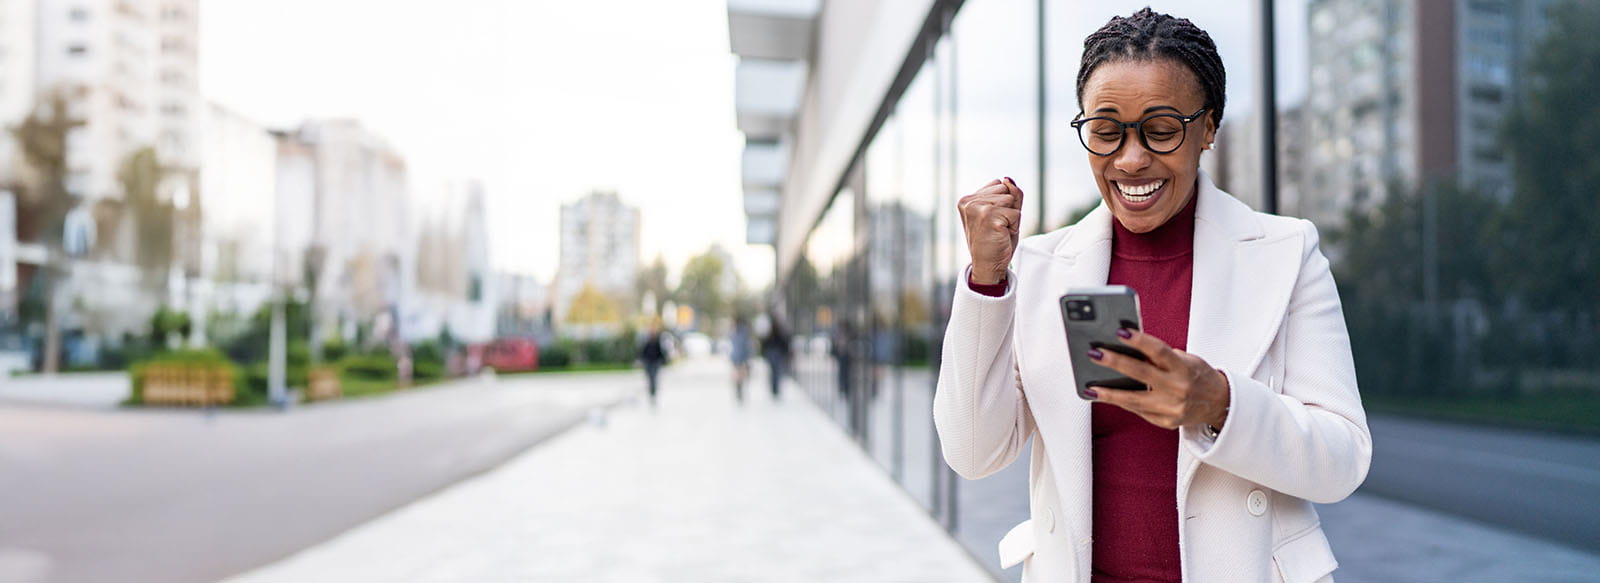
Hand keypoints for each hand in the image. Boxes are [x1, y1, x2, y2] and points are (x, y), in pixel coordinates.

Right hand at [958, 177, 1023, 284]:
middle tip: (997, 227)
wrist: (988, 266)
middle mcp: (969, 201)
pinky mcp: (989, 217)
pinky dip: (1014, 226)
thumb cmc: (995, 240)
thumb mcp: (1003, 213)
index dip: (1003, 203)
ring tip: (999, 231)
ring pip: (1011, 199)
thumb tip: (1008, 179)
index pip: (999, 184)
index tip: (992, 220)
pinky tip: (1001, 235)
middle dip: (1008, 208)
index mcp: (967, 199)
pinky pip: (1015, 213)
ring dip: (1011, 217)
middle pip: (1005, 189)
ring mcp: (978, 208)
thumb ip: (1009, 194)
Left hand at [1086, 328, 1229, 429]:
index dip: (1139, 341)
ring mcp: (1172, 408)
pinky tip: (1105, 396)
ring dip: (1109, 393)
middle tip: (1095, 353)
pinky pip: (1138, 411)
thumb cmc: (1196, 375)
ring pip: (1134, 400)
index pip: (1159, 351)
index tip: (1120, 332)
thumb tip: (1125, 348)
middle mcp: (1178, 388)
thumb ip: (1159, 356)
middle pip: (1141, 374)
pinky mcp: (1166, 422)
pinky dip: (1121, 402)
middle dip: (1115, 362)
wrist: (1218, 402)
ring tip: (1091, 386)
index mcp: (1184, 368)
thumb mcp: (1184, 360)